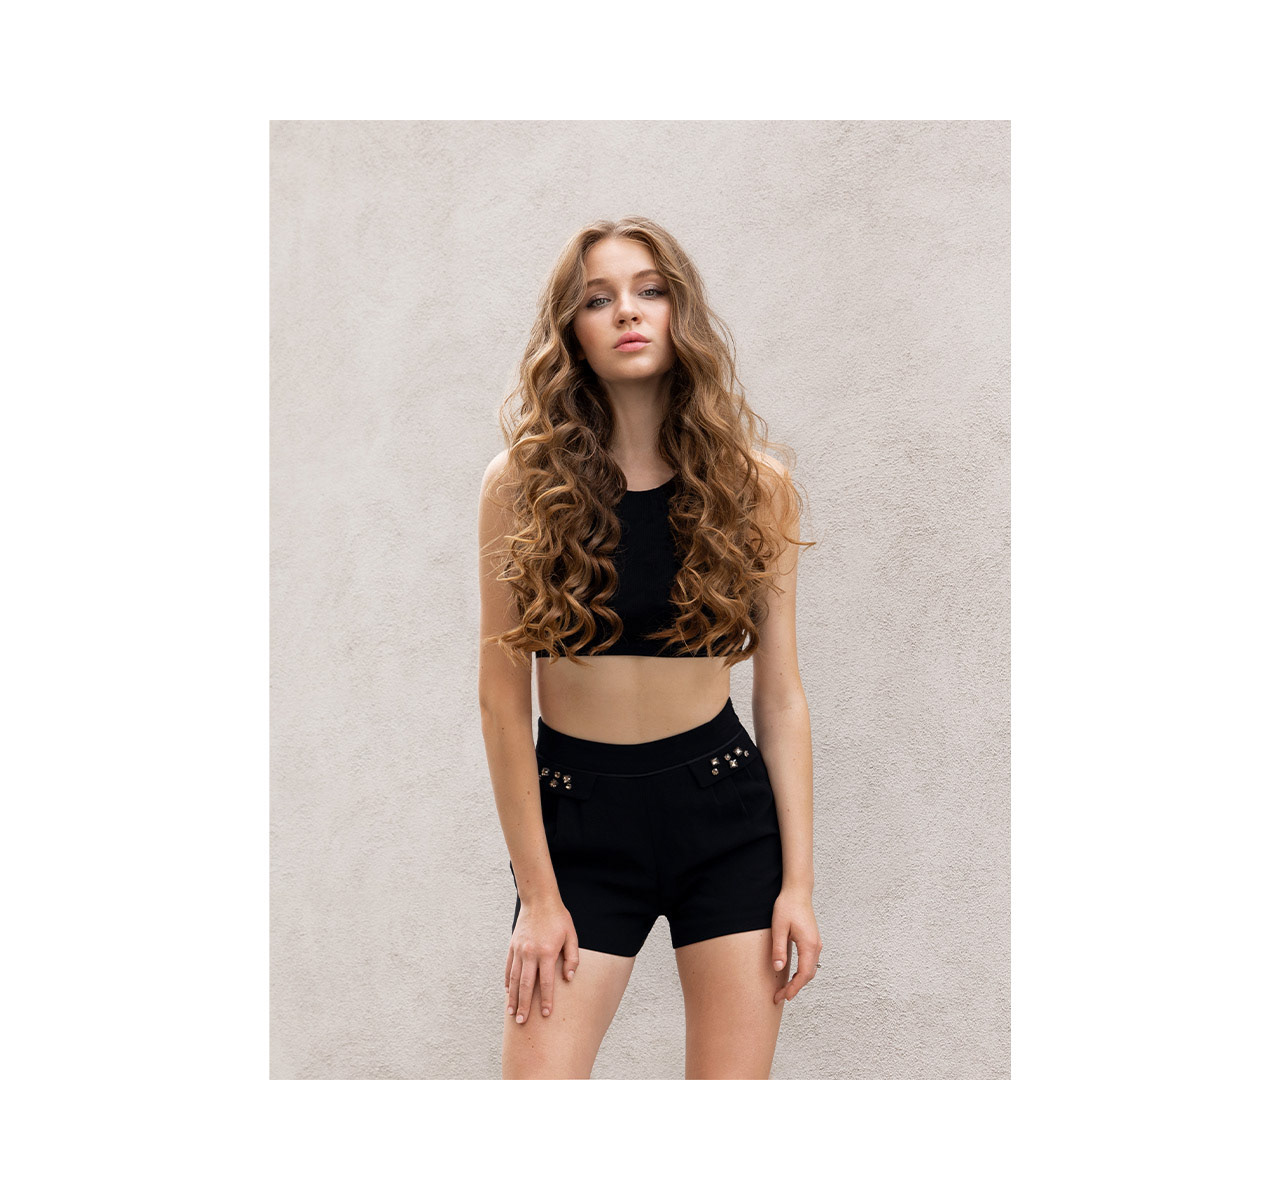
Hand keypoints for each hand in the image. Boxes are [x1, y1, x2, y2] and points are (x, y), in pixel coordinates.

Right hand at [505, 899, 578, 1023]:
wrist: (539, 900)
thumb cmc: (558, 918)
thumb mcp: (571, 936)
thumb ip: (572, 958)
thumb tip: (569, 978)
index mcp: (546, 953)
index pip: (545, 982)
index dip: (546, 1000)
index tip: (545, 1014)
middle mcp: (530, 953)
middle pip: (525, 985)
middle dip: (524, 1005)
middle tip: (522, 1021)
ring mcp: (519, 950)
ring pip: (513, 978)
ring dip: (512, 997)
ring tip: (511, 1012)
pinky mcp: (512, 946)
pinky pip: (508, 967)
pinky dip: (507, 981)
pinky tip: (507, 992)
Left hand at [770, 886, 821, 1004]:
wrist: (797, 891)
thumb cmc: (787, 906)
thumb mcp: (779, 928)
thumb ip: (778, 949)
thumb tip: (778, 968)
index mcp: (809, 945)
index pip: (803, 974)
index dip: (794, 988)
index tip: (783, 996)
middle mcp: (816, 946)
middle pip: (808, 975)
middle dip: (795, 988)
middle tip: (780, 996)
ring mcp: (816, 944)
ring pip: (810, 969)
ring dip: (799, 981)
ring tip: (784, 989)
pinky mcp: (813, 941)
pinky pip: (809, 962)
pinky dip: (802, 972)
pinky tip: (792, 975)